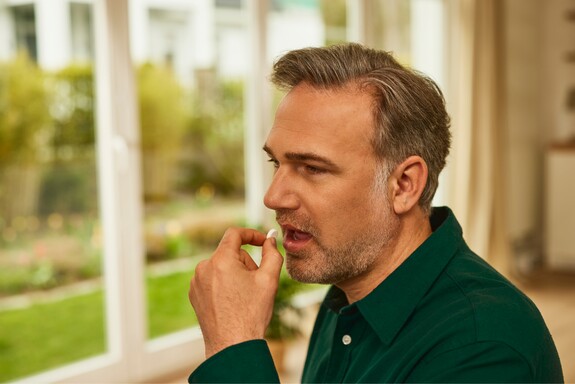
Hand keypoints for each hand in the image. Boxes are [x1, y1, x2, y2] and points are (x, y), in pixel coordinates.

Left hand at [189, 227, 283, 357]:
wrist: (232, 345)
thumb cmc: (251, 313)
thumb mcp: (269, 280)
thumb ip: (272, 253)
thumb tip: (271, 239)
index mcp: (220, 260)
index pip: (235, 234)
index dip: (252, 234)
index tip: (264, 242)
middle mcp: (203, 268)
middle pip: (230, 253)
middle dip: (246, 263)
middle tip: (256, 284)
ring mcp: (196, 282)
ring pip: (222, 267)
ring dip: (235, 274)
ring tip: (244, 297)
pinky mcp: (194, 294)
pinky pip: (212, 280)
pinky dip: (224, 285)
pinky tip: (232, 303)